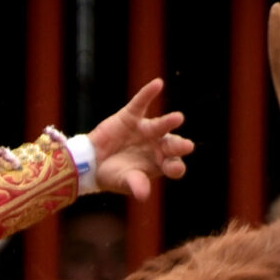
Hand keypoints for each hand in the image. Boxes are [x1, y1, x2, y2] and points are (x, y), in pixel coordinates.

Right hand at [87, 79, 193, 204]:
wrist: (92, 161)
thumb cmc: (113, 175)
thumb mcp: (123, 182)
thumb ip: (135, 185)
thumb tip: (143, 195)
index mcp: (160, 164)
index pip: (174, 166)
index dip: (176, 167)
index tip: (174, 168)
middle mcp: (157, 146)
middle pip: (172, 145)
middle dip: (178, 146)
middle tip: (186, 146)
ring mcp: (145, 130)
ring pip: (160, 125)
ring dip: (169, 122)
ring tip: (178, 119)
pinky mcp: (131, 117)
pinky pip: (141, 104)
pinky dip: (148, 94)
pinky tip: (158, 84)